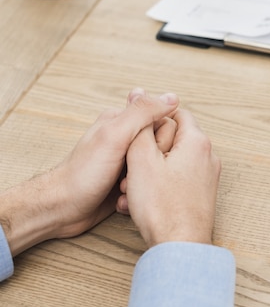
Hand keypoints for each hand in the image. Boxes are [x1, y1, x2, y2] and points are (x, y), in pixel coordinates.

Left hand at [0, 88, 178, 255]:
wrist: (62, 209)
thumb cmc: (83, 174)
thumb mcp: (115, 136)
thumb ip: (142, 113)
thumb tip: (171, 97)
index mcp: (123, 121)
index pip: (163, 122)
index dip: (162, 140)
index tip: (149, 153)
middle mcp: (127, 138)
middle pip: (163, 145)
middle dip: (154, 162)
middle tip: (135, 171)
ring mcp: (127, 159)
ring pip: (157, 165)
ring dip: (147, 179)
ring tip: (126, 186)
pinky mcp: (127, 179)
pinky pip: (147, 182)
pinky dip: (140, 191)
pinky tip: (126, 196)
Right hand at [122, 108, 220, 247]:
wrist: (179, 247)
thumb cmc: (162, 206)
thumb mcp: (141, 159)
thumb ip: (141, 127)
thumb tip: (142, 98)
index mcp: (197, 141)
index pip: (174, 113)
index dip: (150, 121)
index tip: (134, 136)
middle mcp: (208, 156)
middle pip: (171, 139)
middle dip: (145, 152)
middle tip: (129, 170)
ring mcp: (207, 177)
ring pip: (170, 163)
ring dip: (146, 173)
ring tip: (129, 191)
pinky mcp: (201, 195)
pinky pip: (175, 181)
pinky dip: (156, 187)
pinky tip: (137, 204)